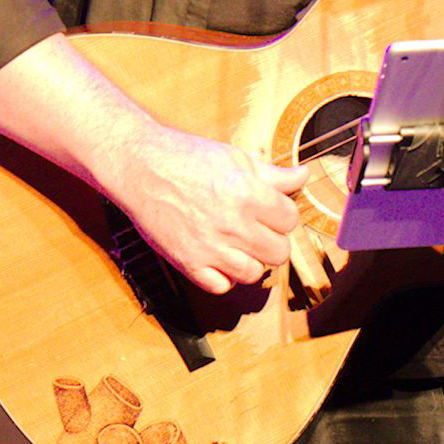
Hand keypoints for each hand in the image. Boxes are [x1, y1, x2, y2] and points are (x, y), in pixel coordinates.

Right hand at [110, 125, 307, 295]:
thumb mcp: (235, 157)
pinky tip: (220, 258)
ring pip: (254, 273)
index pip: (290, 220)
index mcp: (248, 194)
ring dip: (251, 260)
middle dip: (273, 239)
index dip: (284, 214)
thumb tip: (303, 176)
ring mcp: (209, 248)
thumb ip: (273, 174)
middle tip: (259, 228)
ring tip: (240, 243)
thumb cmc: (187, 157)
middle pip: (279, 252)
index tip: (273, 210)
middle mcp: (232, 224)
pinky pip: (221, 286)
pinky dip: (224, 276)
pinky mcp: (187, 263)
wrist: (141, 167)